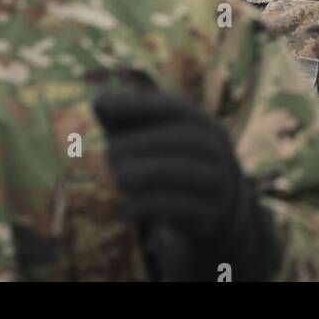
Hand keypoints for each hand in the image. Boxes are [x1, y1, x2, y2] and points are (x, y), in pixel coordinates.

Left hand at [94, 90, 277, 280]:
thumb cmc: (171, 171)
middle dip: (142, 143)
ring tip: (119, 178)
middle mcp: (218, 151)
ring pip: (183, 172)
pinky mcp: (212, 216)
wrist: (215, 218)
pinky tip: (127, 211)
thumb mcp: (151, 145)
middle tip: (109, 154)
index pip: (176, 108)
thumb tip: (99, 100)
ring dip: (144, 173)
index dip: (140, 105)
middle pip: (185, 138)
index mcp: (204, 126)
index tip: (102, 108)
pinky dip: (148, 206)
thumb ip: (126, 122)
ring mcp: (219, 184)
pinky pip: (180, 208)